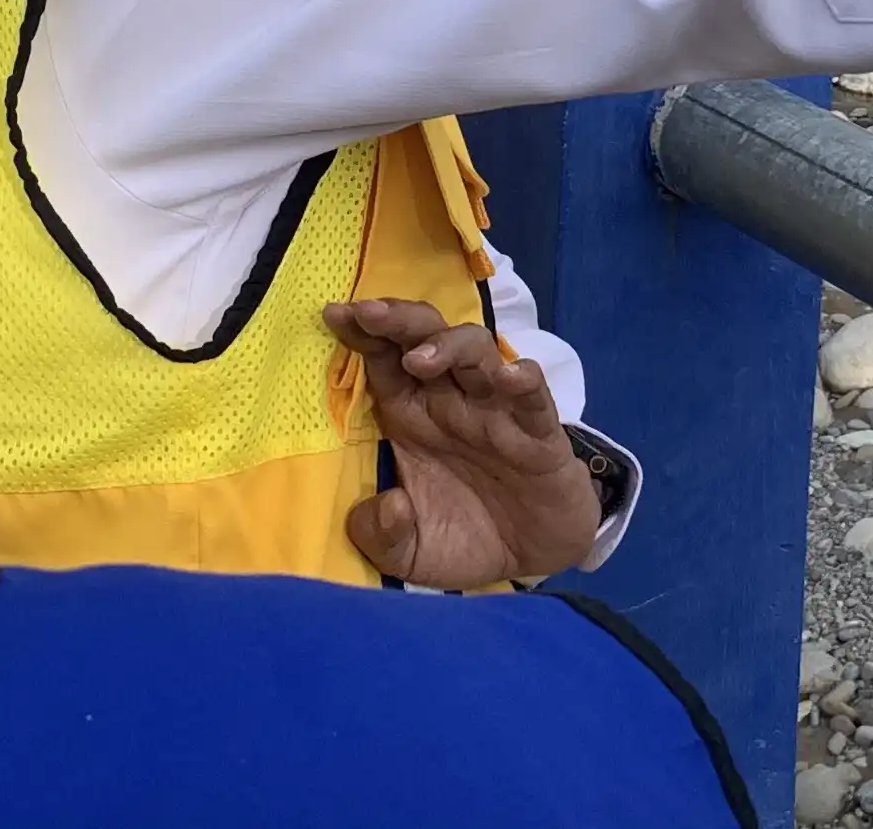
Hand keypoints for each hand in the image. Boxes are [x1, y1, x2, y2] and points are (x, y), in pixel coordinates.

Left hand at [324, 298, 601, 589]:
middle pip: (426, 340)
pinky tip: (509, 378)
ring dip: (449, 346)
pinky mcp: (539, 432)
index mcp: (413, 418)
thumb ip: (383, 537)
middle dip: (398, 320)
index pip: (384, 361)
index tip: (333, 313)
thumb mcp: (409, 554)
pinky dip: (522, 380)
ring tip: (420, 360)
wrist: (533, 560)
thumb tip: (385, 506)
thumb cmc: (466, 540)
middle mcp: (452, 403)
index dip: (361, 333)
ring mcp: (497, 412)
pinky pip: (533, 396)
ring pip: (477, 353)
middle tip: (368, 312)